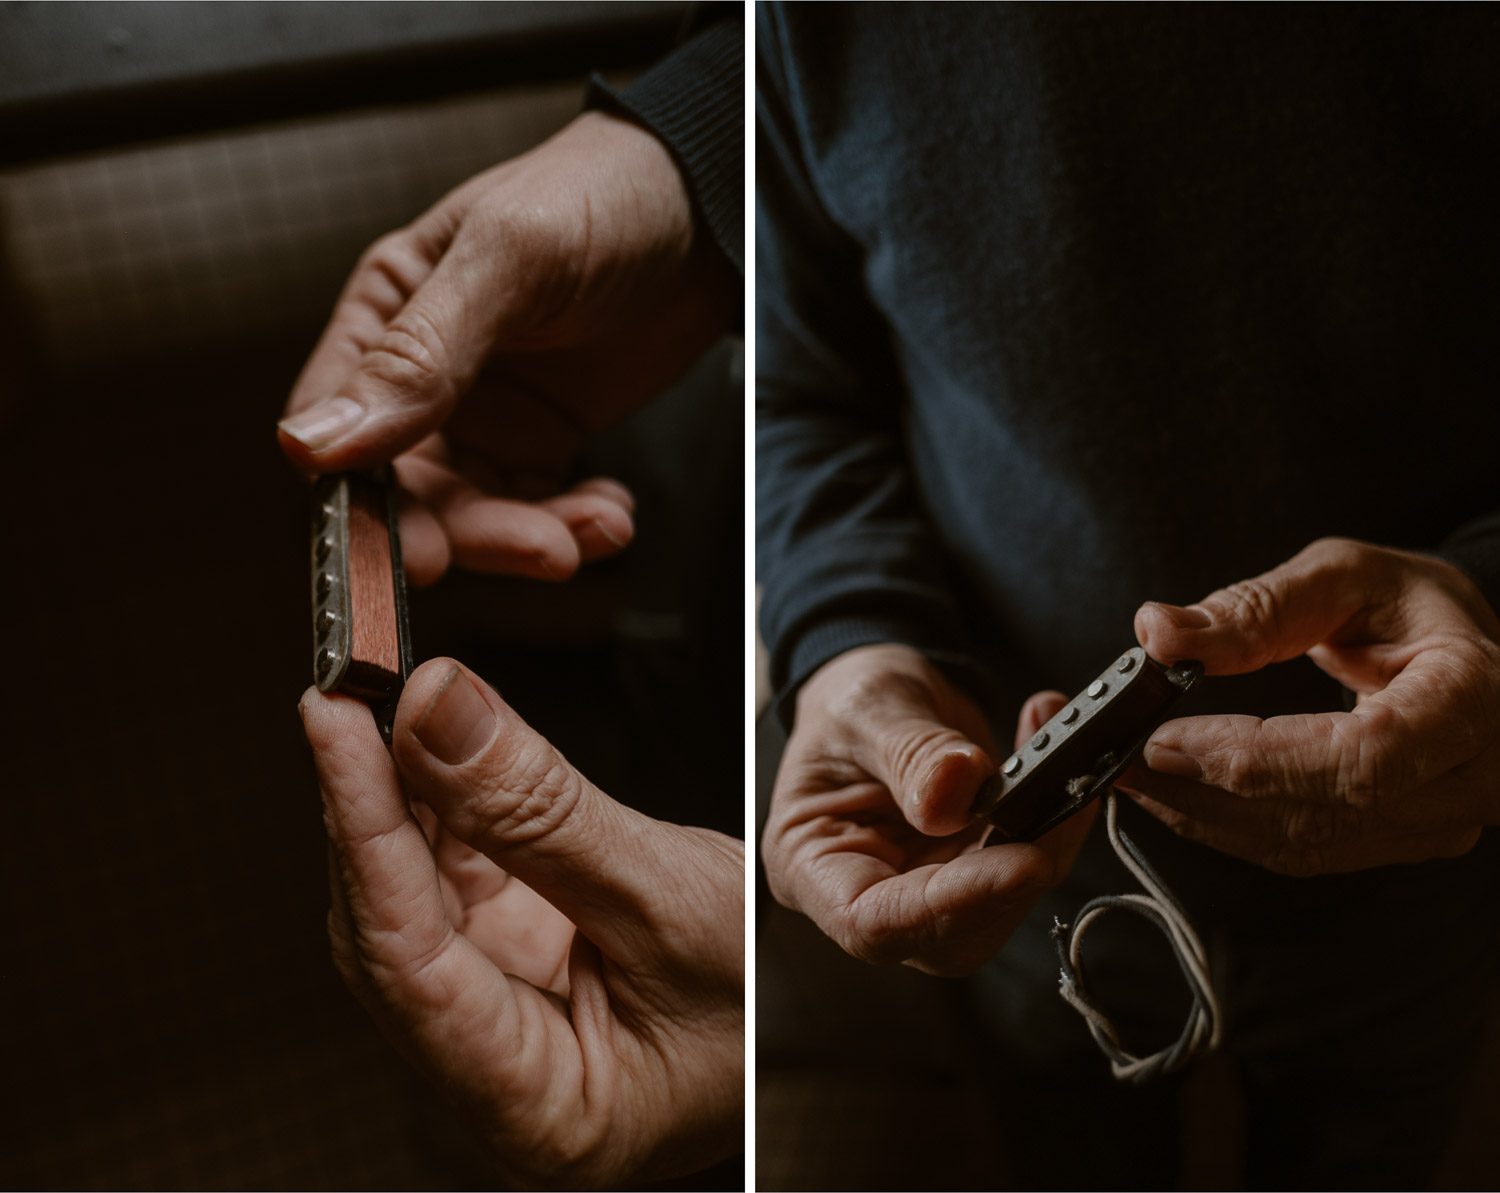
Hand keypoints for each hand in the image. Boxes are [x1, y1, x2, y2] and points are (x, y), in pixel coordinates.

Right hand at [278, 110, 736, 585]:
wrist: (708, 208)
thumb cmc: (599, 194)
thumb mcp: (508, 259)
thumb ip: (419, 352)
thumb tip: (319, 440)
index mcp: (385, 314)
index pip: (336, 428)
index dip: (359, 501)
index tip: (410, 551)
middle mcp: (423, 375)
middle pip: (409, 491)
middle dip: (470, 534)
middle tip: (539, 550)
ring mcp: (486, 412)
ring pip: (476, 511)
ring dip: (535, 536)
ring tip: (599, 524)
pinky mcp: (545, 436)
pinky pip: (539, 506)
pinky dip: (575, 522)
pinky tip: (612, 510)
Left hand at [300, 660, 743, 1187]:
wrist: (816, 1003)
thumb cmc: (773, 999)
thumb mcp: (671, 896)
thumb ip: (542, 810)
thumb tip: (435, 710)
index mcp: (535, 1108)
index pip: (407, 963)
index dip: (363, 833)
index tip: (334, 726)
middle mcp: (494, 1074)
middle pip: (391, 931)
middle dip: (369, 808)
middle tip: (350, 697)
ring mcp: (498, 1020)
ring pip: (412, 900)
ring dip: (399, 800)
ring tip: (386, 706)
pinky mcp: (511, 967)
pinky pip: (452, 882)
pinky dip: (442, 808)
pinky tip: (433, 748)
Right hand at [760, 643, 1096, 975]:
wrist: (878, 693)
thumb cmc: (847, 702)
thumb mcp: (868, 708)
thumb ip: (910, 752)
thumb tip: (957, 791)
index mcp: (811, 864)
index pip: (874, 922)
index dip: (948, 906)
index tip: (1019, 863)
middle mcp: (867, 891)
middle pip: (946, 932)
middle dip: (1012, 881)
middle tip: (1057, 805)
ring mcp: (924, 888)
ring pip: (998, 908)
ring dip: (1046, 844)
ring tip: (1057, 761)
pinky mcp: (971, 871)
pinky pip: (1024, 868)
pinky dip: (1054, 820)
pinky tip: (1055, 761)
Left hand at [1128, 537, 1499, 874]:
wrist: (1463, 651)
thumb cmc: (1414, 604)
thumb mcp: (1345, 576)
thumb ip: (1255, 607)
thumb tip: (1161, 633)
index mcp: (1468, 701)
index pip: (1362, 757)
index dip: (1257, 759)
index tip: (1169, 740)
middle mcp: (1467, 778)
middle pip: (1324, 813)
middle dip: (1207, 791)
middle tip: (1123, 759)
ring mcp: (1438, 822)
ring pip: (1306, 843)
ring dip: (1204, 816)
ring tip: (1134, 776)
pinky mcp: (1399, 839)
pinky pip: (1305, 848)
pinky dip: (1229, 825)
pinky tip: (1178, 795)